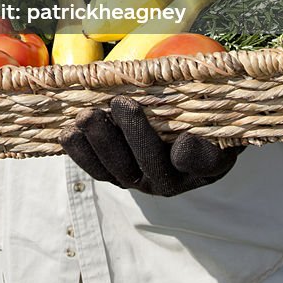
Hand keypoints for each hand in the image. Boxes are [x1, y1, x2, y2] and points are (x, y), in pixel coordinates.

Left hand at [60, 96, 243, 196]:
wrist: (178, 122)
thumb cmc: (199, 115)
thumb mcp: (213, 116)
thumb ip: (206, 126)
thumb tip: (182, 145)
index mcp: (205, 162)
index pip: (204, 162)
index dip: (194, 155)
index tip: (182, 141)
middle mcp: (171, 179)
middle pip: (152, 165)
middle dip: (134, 134)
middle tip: (122, 103)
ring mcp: (140, 178)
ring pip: (118, 170)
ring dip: (100, 143)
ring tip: (86, 117)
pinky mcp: (115, 173)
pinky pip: (97, 170)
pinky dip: (81, 152)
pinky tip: (69, 134)